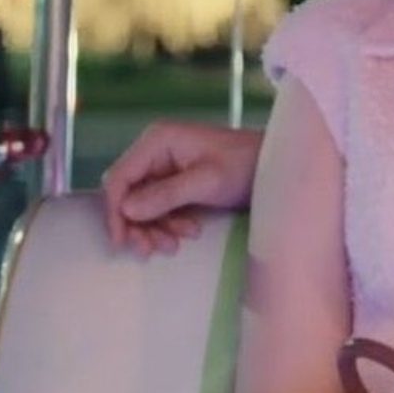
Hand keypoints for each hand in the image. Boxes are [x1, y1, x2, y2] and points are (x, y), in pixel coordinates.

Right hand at [101, 119, 261, 256]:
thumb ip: (166, 195)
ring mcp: (166, 167)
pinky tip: (190, 232)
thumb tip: (126, 210)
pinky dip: (169, 224)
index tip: (123, 242)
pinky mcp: (178, 182)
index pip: (119, 178)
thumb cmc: (244, 167)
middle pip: (128, 194)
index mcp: (158, 141)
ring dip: (155, 228)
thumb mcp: (207, 181)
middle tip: (151, 250)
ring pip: (143, 205)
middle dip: (138, 224)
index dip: (115, 212)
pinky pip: (161, 208)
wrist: (278, 167)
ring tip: (175, 245)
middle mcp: (156, 151)